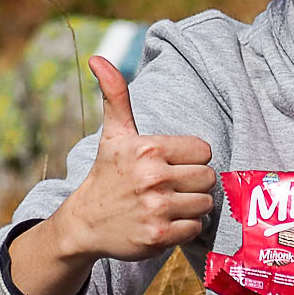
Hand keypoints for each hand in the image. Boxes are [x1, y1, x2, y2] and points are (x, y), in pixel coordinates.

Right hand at [51, 56, 217, 262]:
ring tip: (170, 204)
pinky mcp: (159, 236)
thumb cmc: (107, 174)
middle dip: (194, 183)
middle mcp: (153, 177)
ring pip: (205, 204)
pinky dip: (187, 228)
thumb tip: (98, 58)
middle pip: (208, 177)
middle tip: (173, 187)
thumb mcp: (113, 134)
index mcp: (148, 148)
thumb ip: (115, 95)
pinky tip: (167, 222)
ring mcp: (156, 208)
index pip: (203, 150)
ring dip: (193, 206)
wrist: (85, 223)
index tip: (172, 165)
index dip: (191, 159)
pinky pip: (196, 228)